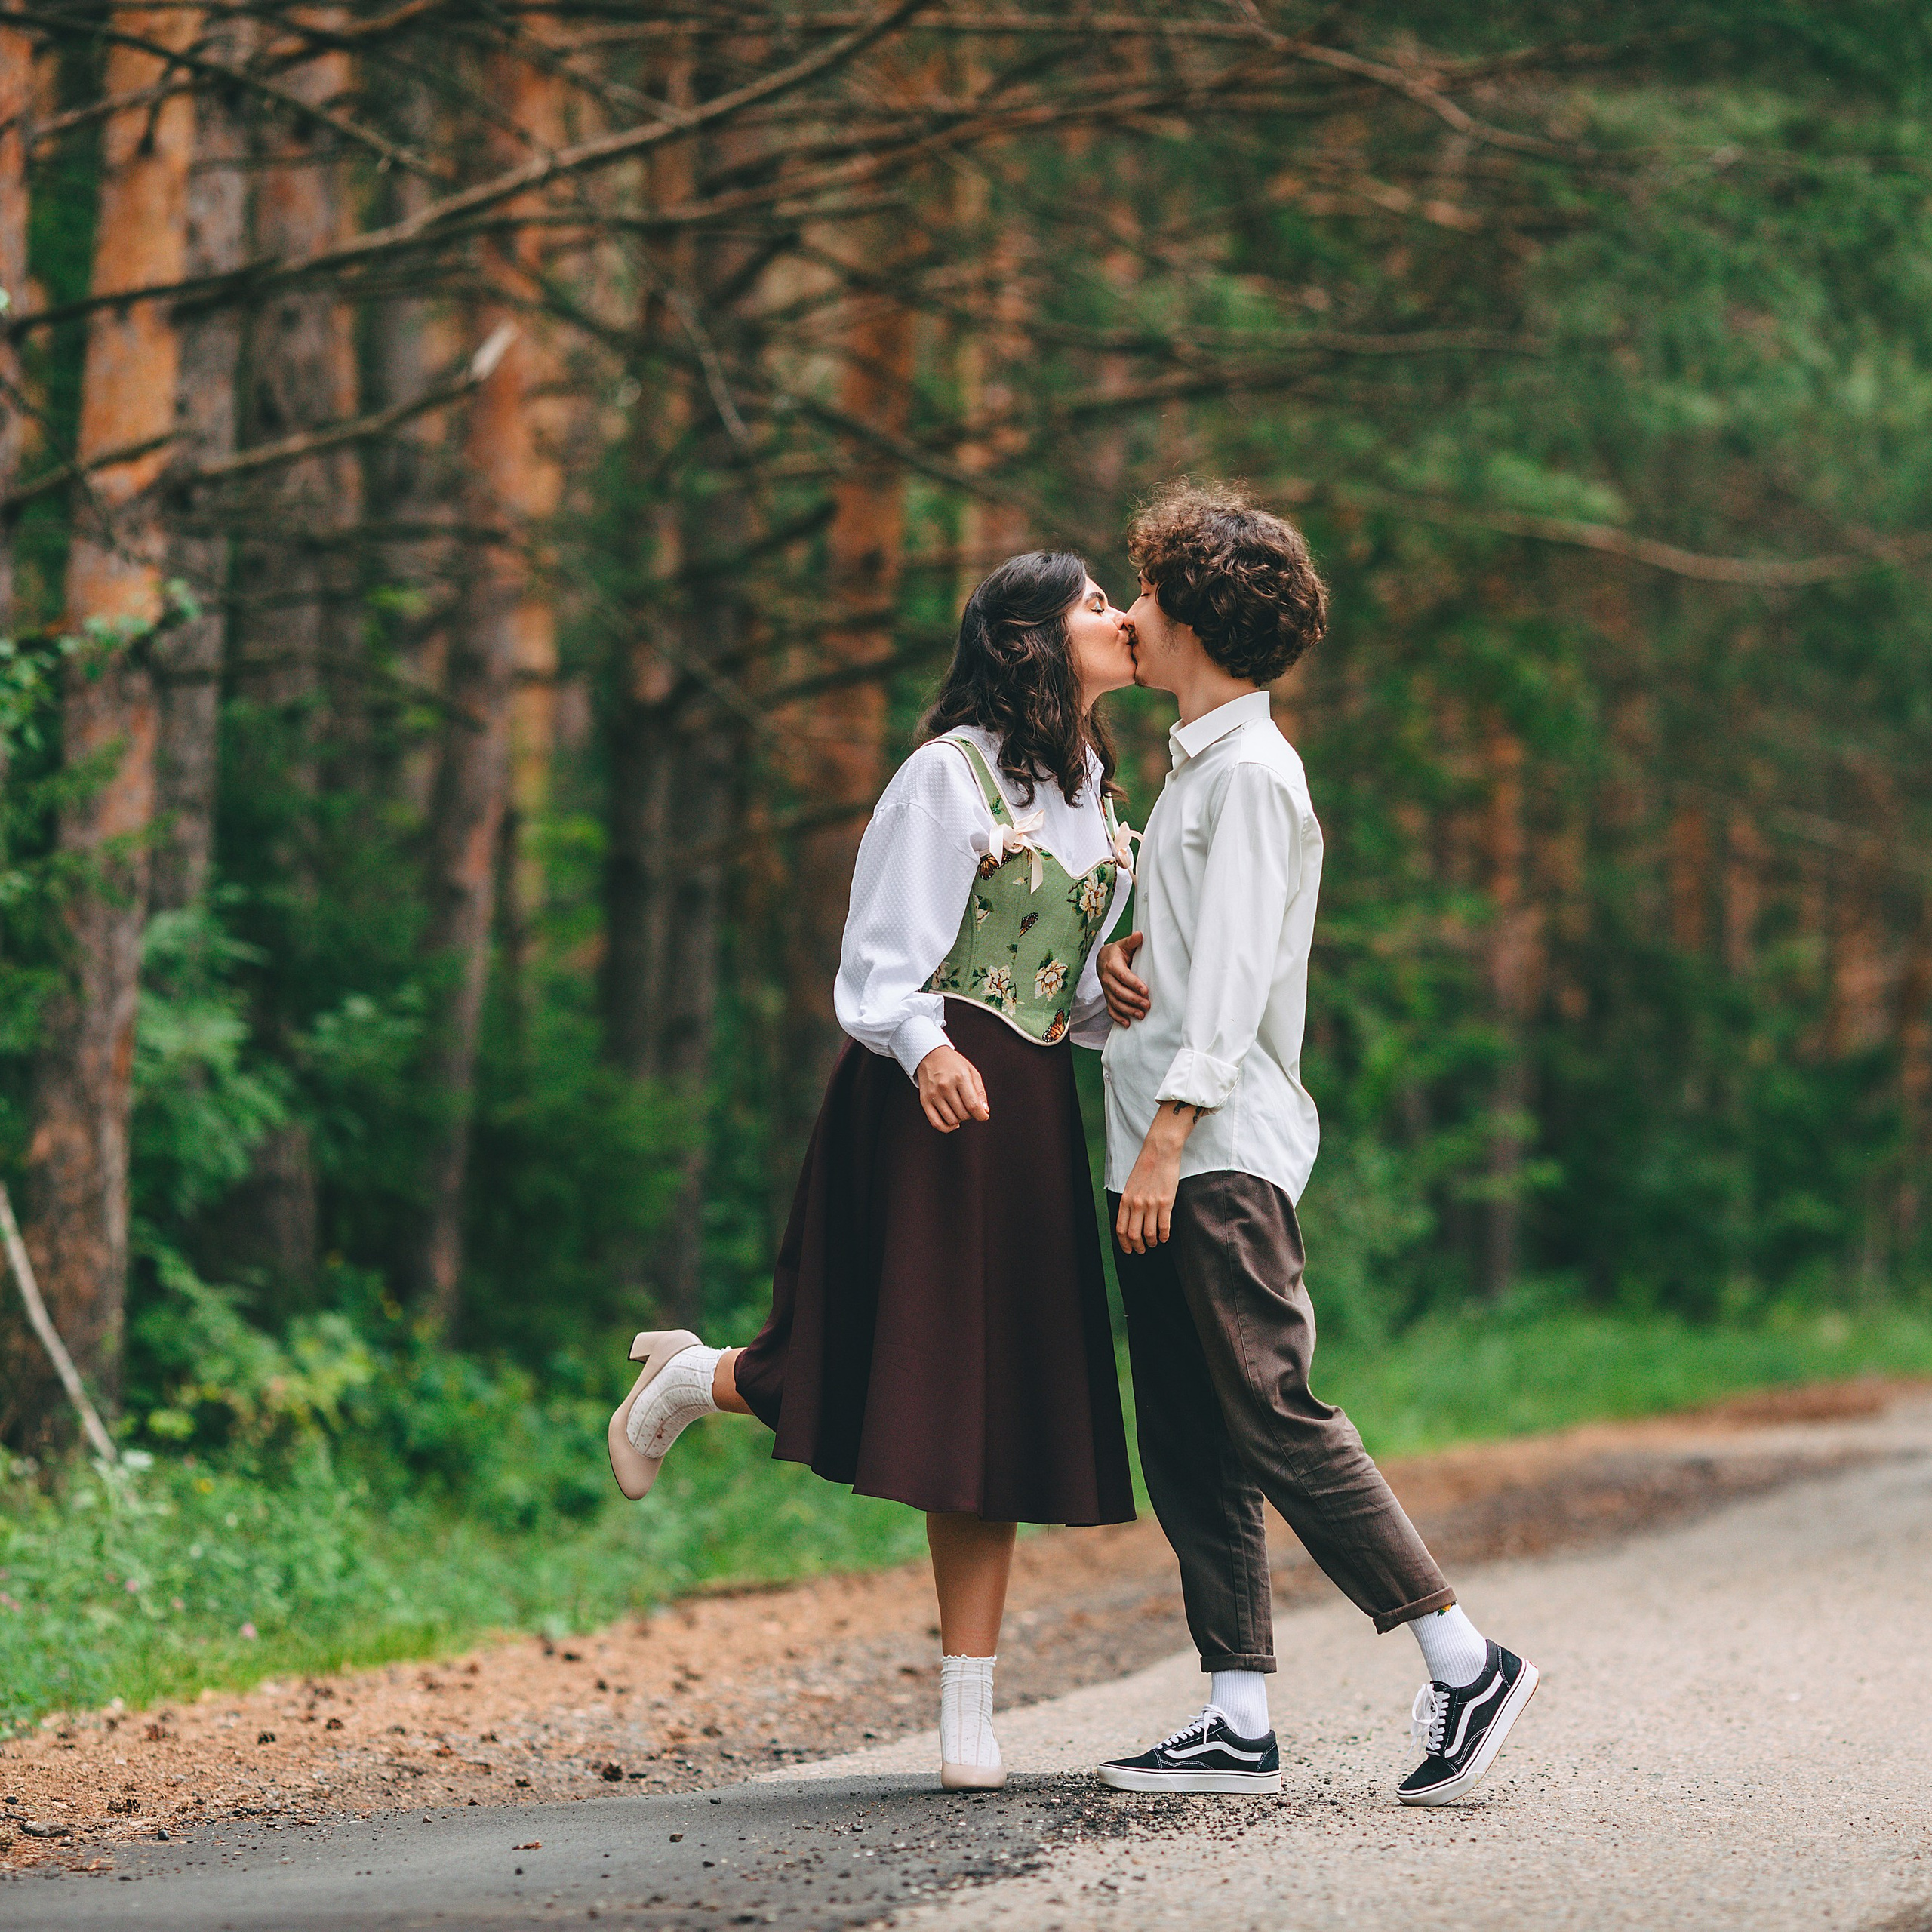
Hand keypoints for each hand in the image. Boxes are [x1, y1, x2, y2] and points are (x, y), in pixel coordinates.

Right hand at [915, 1044, 989, 1132]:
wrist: (930, 1056)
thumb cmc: (955, 1065)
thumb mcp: (971, 1072)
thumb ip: (980, 1093)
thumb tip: (984, 1112)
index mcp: (960, 1077)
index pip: (973, 1105)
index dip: (981, 1115)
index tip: (983, 1116)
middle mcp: (945, 1086)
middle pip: (963, 1114)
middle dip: (970, 1114)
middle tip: (968, 1106)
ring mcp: (934, 1094)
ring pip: (951, 1120)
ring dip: (959, 1120)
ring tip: (959, 1109)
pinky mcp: (925, 1101)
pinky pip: (936, 1123)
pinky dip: (947, 1127)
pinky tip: (953, 1123)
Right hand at [1099, 931, 1149, 1025]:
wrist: (1102, 959)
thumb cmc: (1117, 952)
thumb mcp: (1123, 945)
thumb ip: (1132, 942)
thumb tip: (1140, 935)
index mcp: (1112, 965)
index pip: (1123, 976)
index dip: (1134, 984)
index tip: (1145, 991)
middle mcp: (1107, 979)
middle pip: (1119, 991)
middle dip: (1133, 1000)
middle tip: (1147, 1005)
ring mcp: (1106, 989)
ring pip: (1115, 1002)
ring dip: (1127, 1011)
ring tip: (1141, 1016)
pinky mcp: (1107, 996)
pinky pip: (1110, 1009)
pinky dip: (1117, 1017)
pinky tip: (1127, 1024)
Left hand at [1114, 1102, 1199, 1252]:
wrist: (1160, 1152)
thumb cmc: (1145, 1167)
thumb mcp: (1130, 1185)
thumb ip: (1129, 1202)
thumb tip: (1130, 1219)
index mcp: (1125, 1200)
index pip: (1120, 1229)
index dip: (1123, 1243)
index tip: (1128, 1250)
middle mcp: (1136, 1204)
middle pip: (1133, 1235)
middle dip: (1137, 1247)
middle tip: (1141, 1250)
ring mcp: (1151, 1204)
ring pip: (1149, 1234)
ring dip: (1151, 1243)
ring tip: (1154, 1244)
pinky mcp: (1166, 1202)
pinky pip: (1164, 1227)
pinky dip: (1164, 1236)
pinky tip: (1164, 1238)